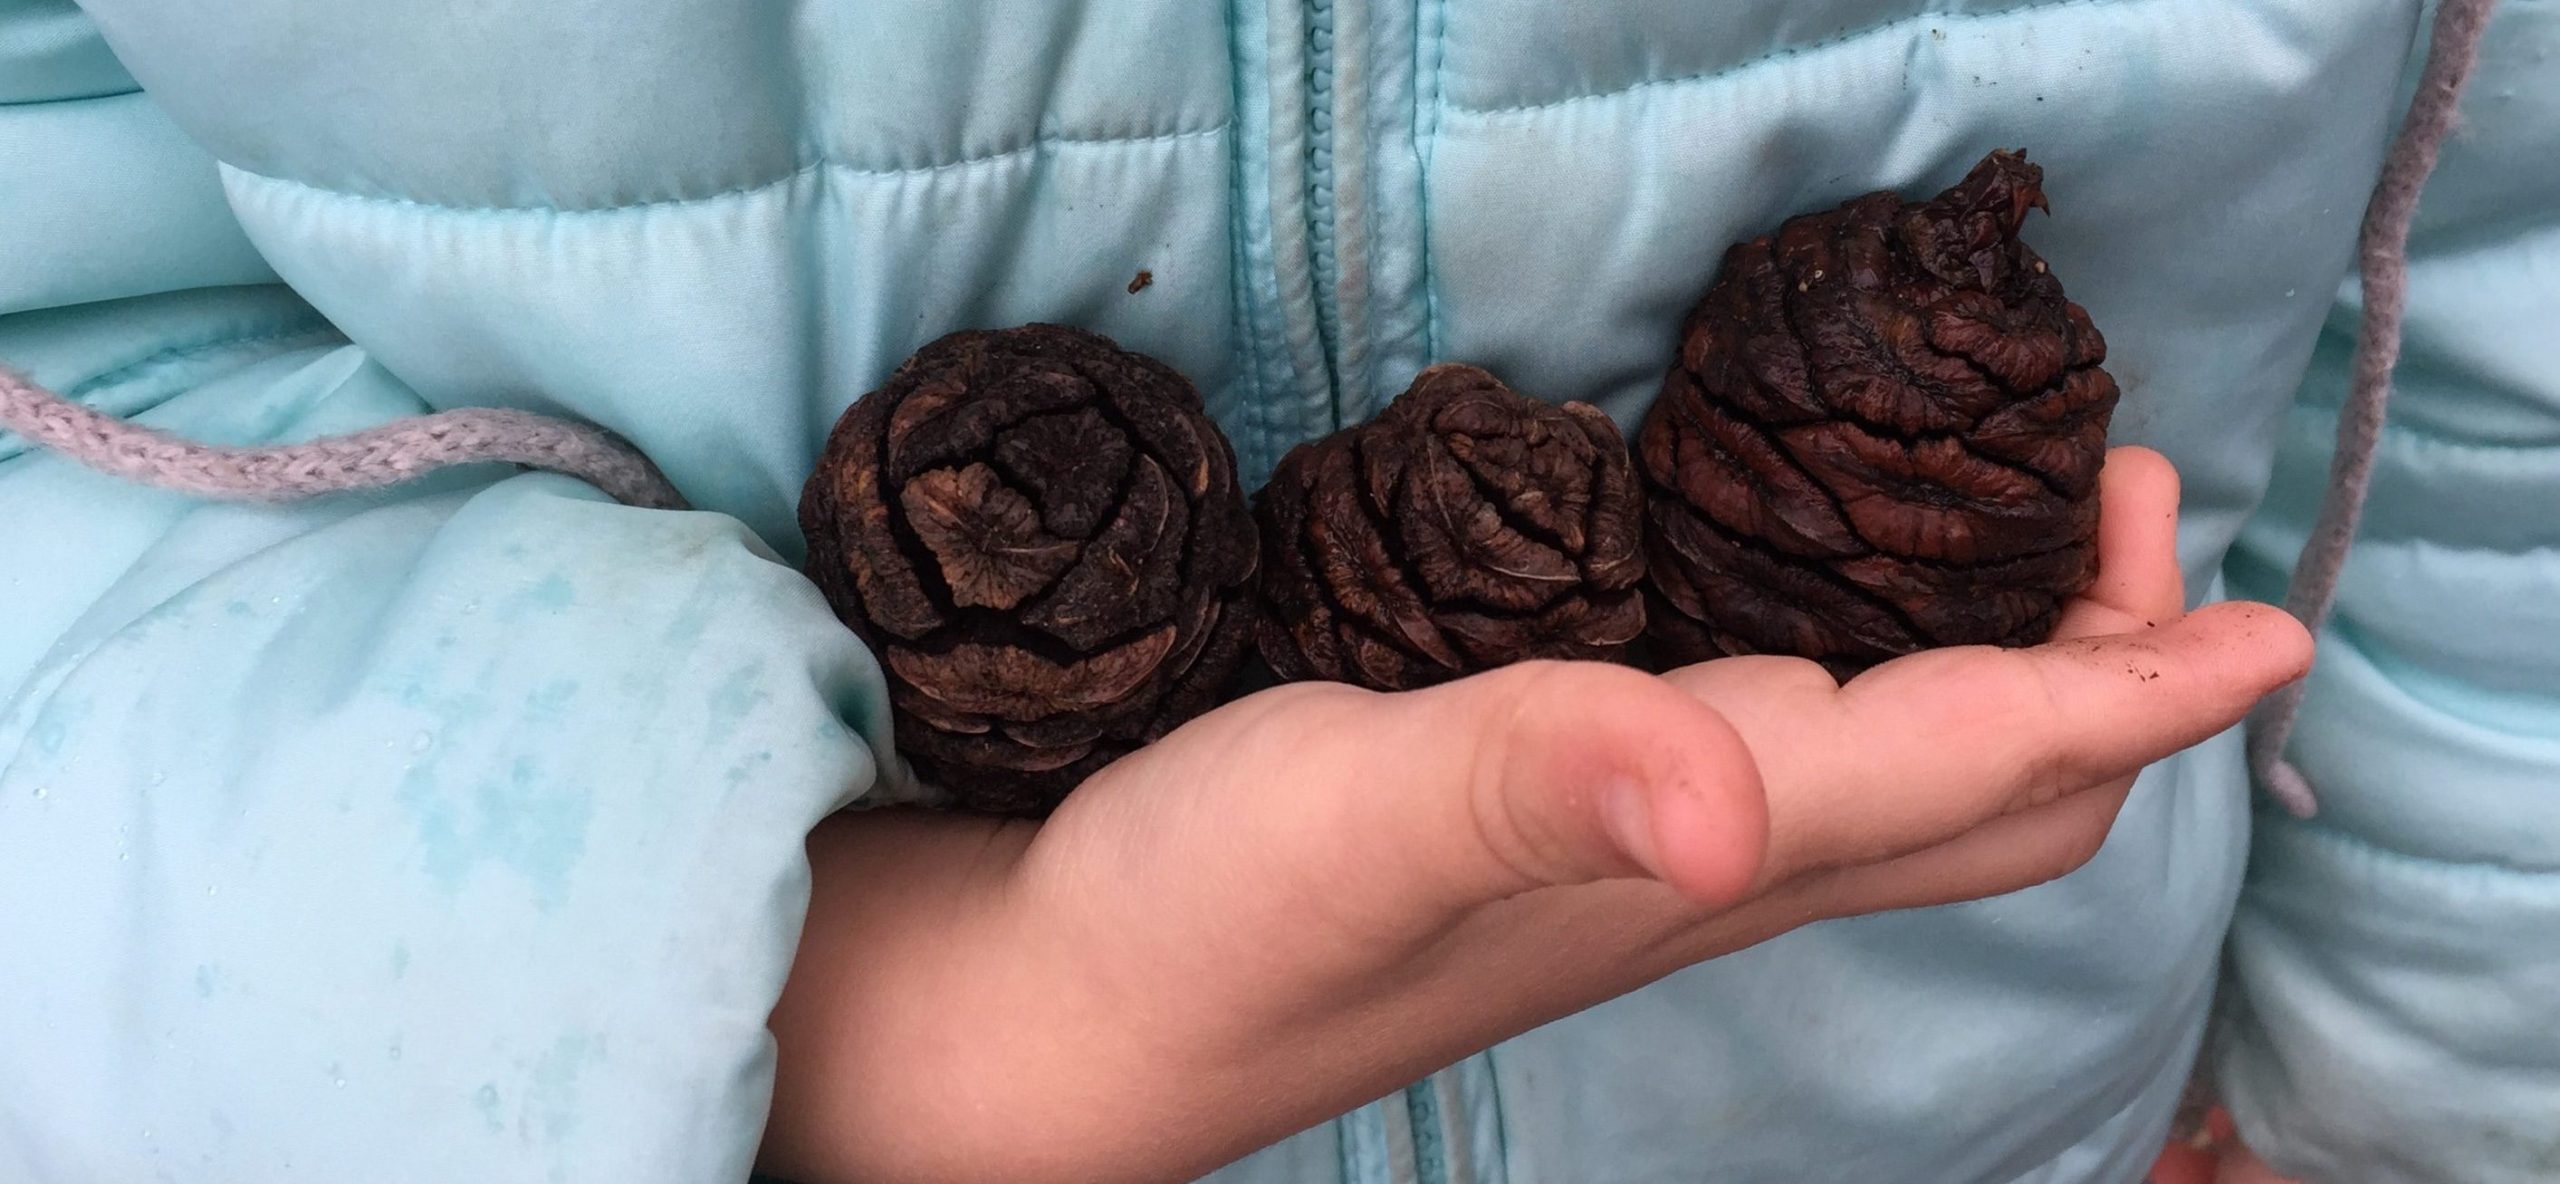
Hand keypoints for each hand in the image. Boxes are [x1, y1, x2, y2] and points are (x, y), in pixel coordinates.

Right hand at [760, 447, 2313, 1183]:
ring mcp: (1624, 857)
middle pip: (1978, 802)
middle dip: (2102, 679)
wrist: (1074, 1012)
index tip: (2260, 608)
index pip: (1981, 769)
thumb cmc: (1211, 918)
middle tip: (2132, 525)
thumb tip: (1734, 795)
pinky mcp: (1545, 826)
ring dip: (1996, 673)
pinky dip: (1855, 672)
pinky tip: (1787, 600)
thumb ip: (1542, 780)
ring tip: (2013, 542)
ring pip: (1887, 785)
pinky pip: (1771, 755)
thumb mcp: (1362, 817)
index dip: (2134, 690)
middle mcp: (1693, 861)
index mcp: (1696, 849)